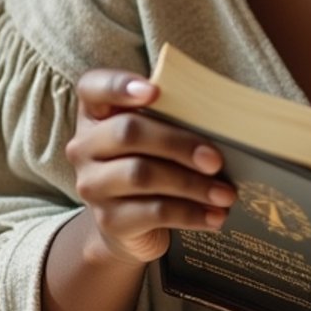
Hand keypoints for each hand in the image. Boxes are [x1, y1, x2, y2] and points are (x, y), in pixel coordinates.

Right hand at [65, 70, 236, 267]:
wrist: (128, 224)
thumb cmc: (151, 162)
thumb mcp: (157, 135)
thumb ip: (173, 118)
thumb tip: (224, 118)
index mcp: (96, 113)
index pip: (93, 87)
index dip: (119, 85)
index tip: (154, 90)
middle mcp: (85, 147)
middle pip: (128, 133)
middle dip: (178, 144)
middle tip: (216, 160)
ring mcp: (92, 185)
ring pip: (142, 175)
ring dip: (192, 184)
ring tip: (225, 193)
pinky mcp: (109, 220)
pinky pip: (153, 212)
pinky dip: (190, 212)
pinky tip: (214, 215)